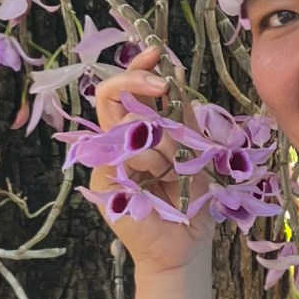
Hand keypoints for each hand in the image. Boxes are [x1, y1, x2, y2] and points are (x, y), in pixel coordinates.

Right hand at [92, 46, 214, 273]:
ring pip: (126, 126)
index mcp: (137, 132)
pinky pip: (125, 154)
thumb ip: (183, 117)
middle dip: (136, 83)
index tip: (156, 53)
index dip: (136, 69)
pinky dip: (150, 160)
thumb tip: (177, 74)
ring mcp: (107, 162)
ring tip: (174, 169)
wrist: (185, 245)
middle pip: (109, 96)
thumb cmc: (189, 201)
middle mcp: (117, 143)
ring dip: (160, 142)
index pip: (125, 91)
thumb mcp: (193, 150)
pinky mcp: (104, 183)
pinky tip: (162, 178)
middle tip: (162, 85)